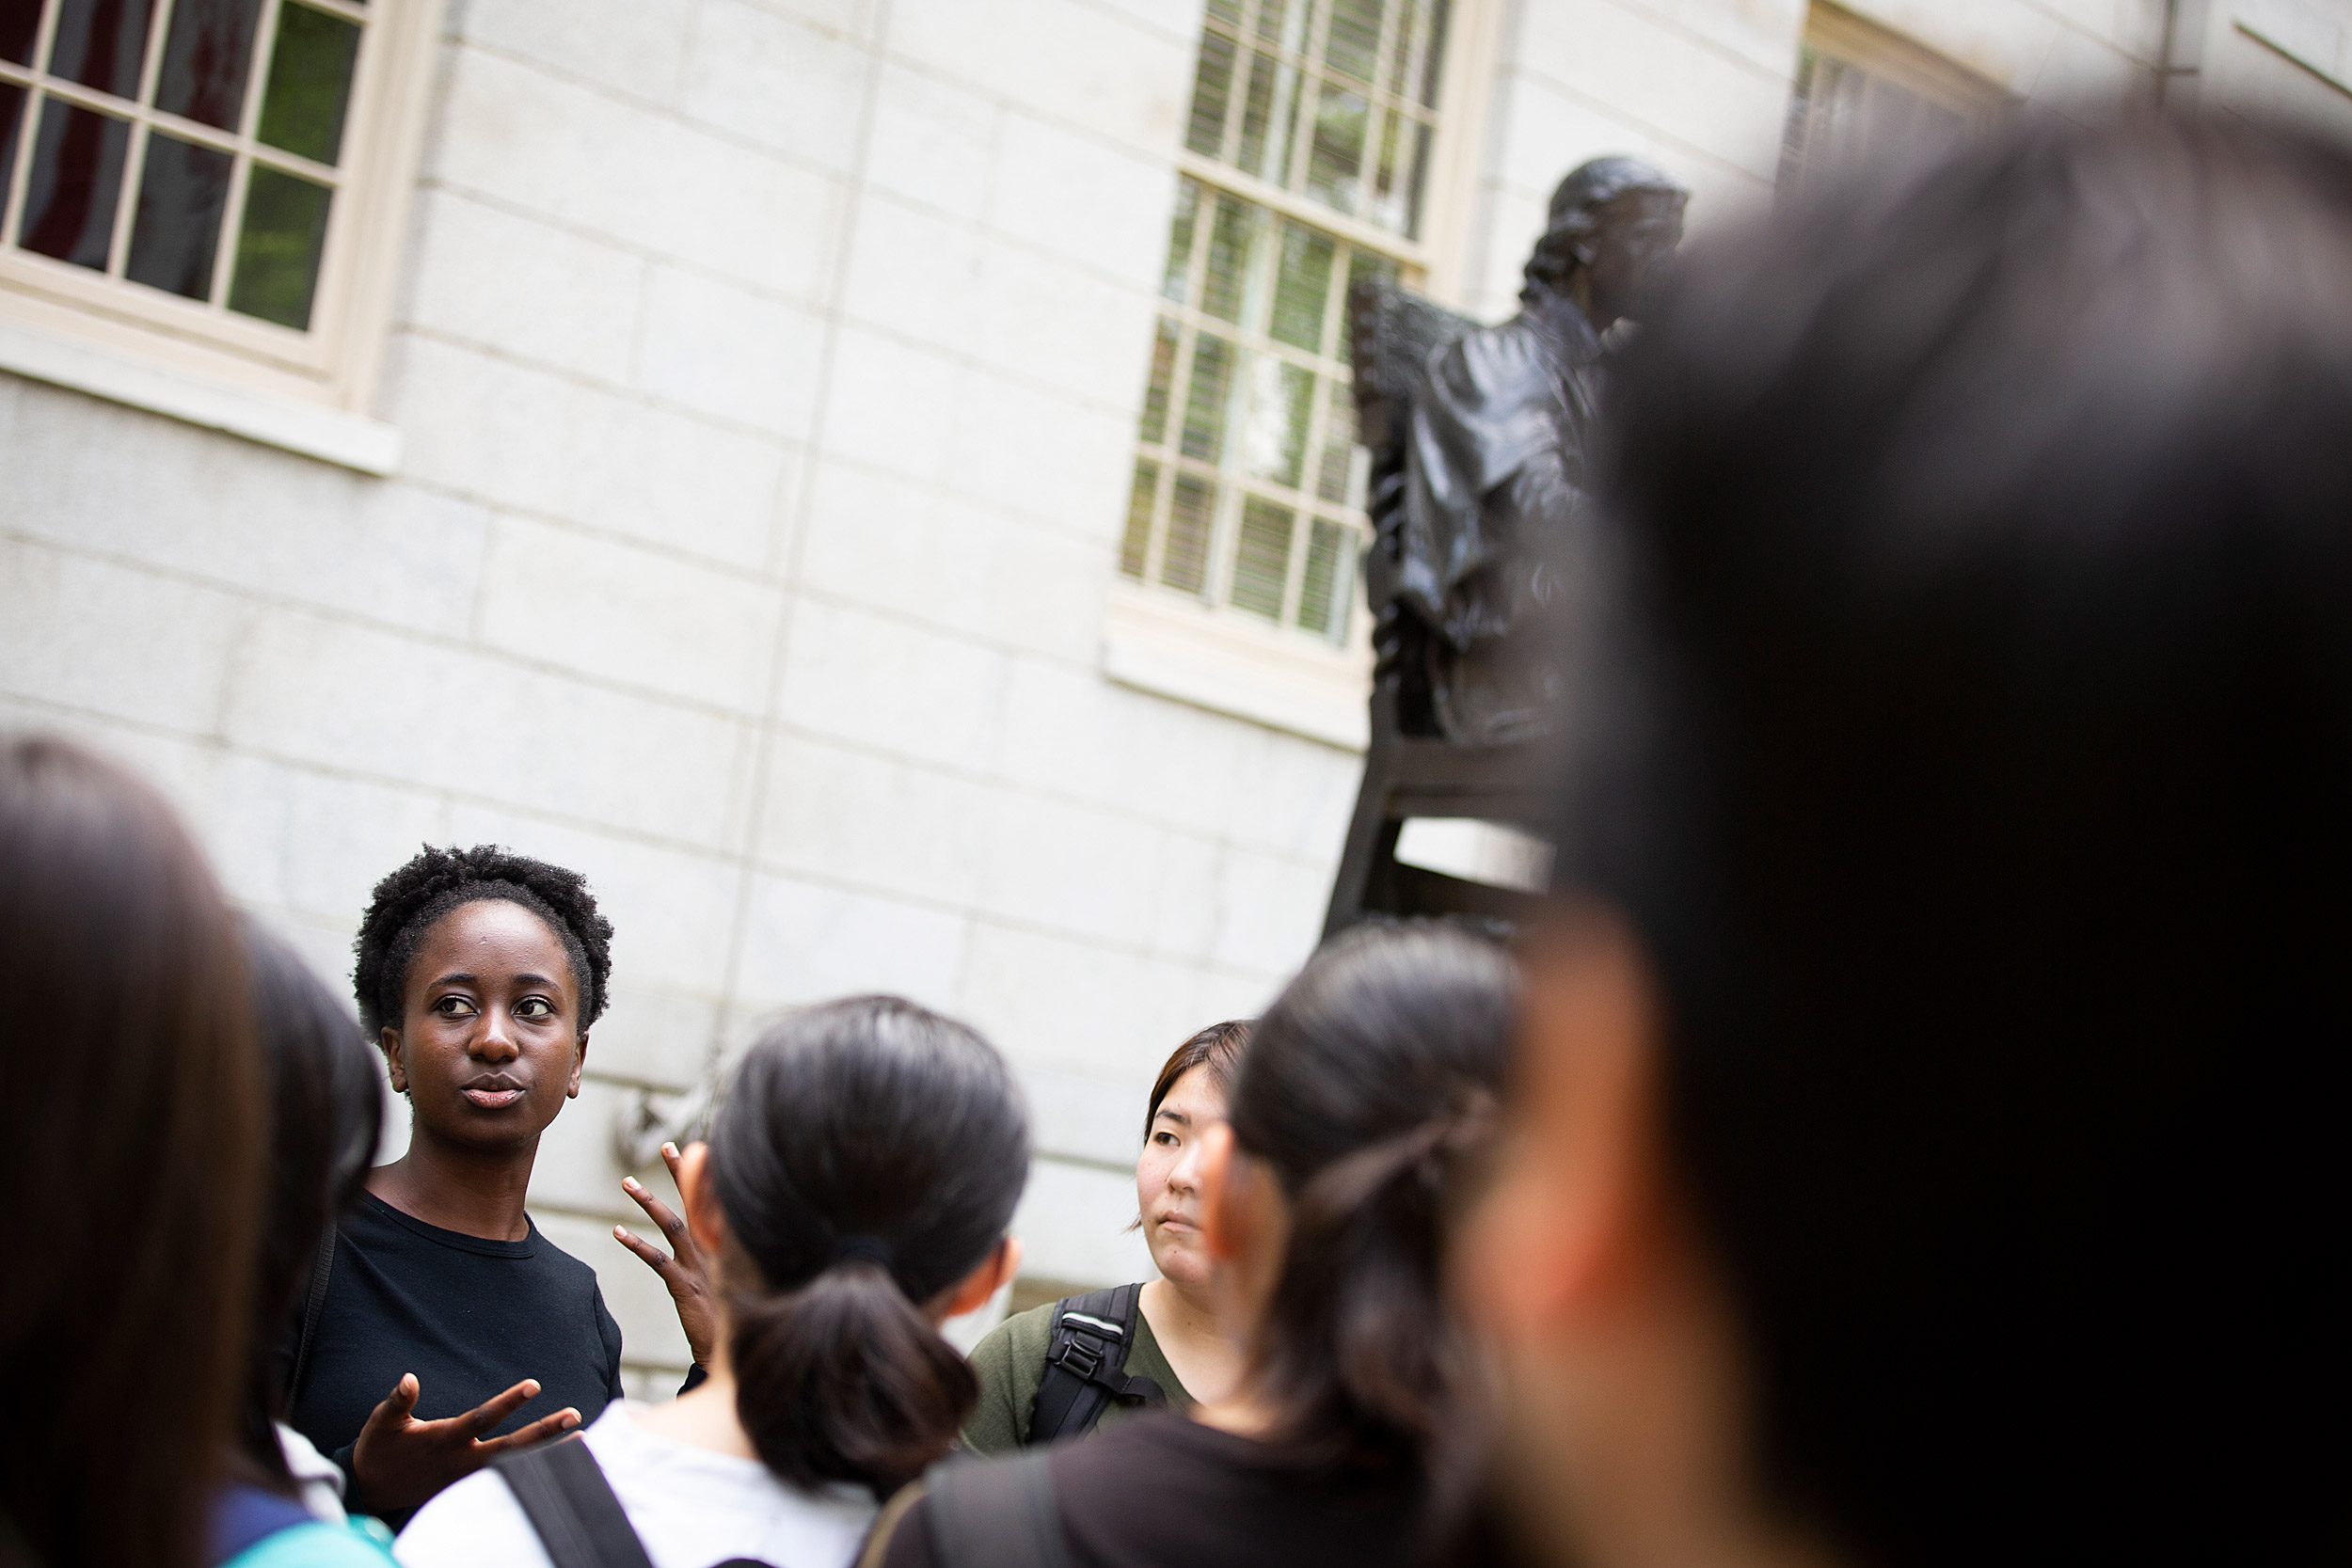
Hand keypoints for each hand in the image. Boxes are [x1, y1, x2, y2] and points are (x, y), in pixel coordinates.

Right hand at [350, 1373, 578, 1511]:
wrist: (371, 1492)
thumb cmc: (379, 1450)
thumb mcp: (381, 1423)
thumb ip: (398, 1401)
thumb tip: (409, 1379)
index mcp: (443, 1440)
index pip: (482, 1419)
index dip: (508, 1402)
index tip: (535, 1385)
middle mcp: (462, 1460)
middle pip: (510, 1447)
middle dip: (543, 1432)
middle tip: (575, 1416)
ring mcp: (468, 1477)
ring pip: (515, 1465)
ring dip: (548, 1453)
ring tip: (583, 1438)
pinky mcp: (469, 1488)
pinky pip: (507, 1479)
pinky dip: (533, 1472)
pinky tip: (561, 1463)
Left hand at [616, 1141, 715, 1366]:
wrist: (736, 1354)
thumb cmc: (732, 1318)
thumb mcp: (732, 1282)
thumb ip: (725, 1258)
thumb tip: (717, 1239)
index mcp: (726, 1246)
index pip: (715, 1202)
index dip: (704, 1175)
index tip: (695, 1148)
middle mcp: (715, 1250)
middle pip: (697, 1202)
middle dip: (682, 1172)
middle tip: (667, 1146)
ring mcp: (701, 1267)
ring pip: (673, 1224)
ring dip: (649, 1202)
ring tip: (627, 1183)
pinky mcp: (685, 1287)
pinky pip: (658, 1260)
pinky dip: (636, 1244)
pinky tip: (617, 1232)